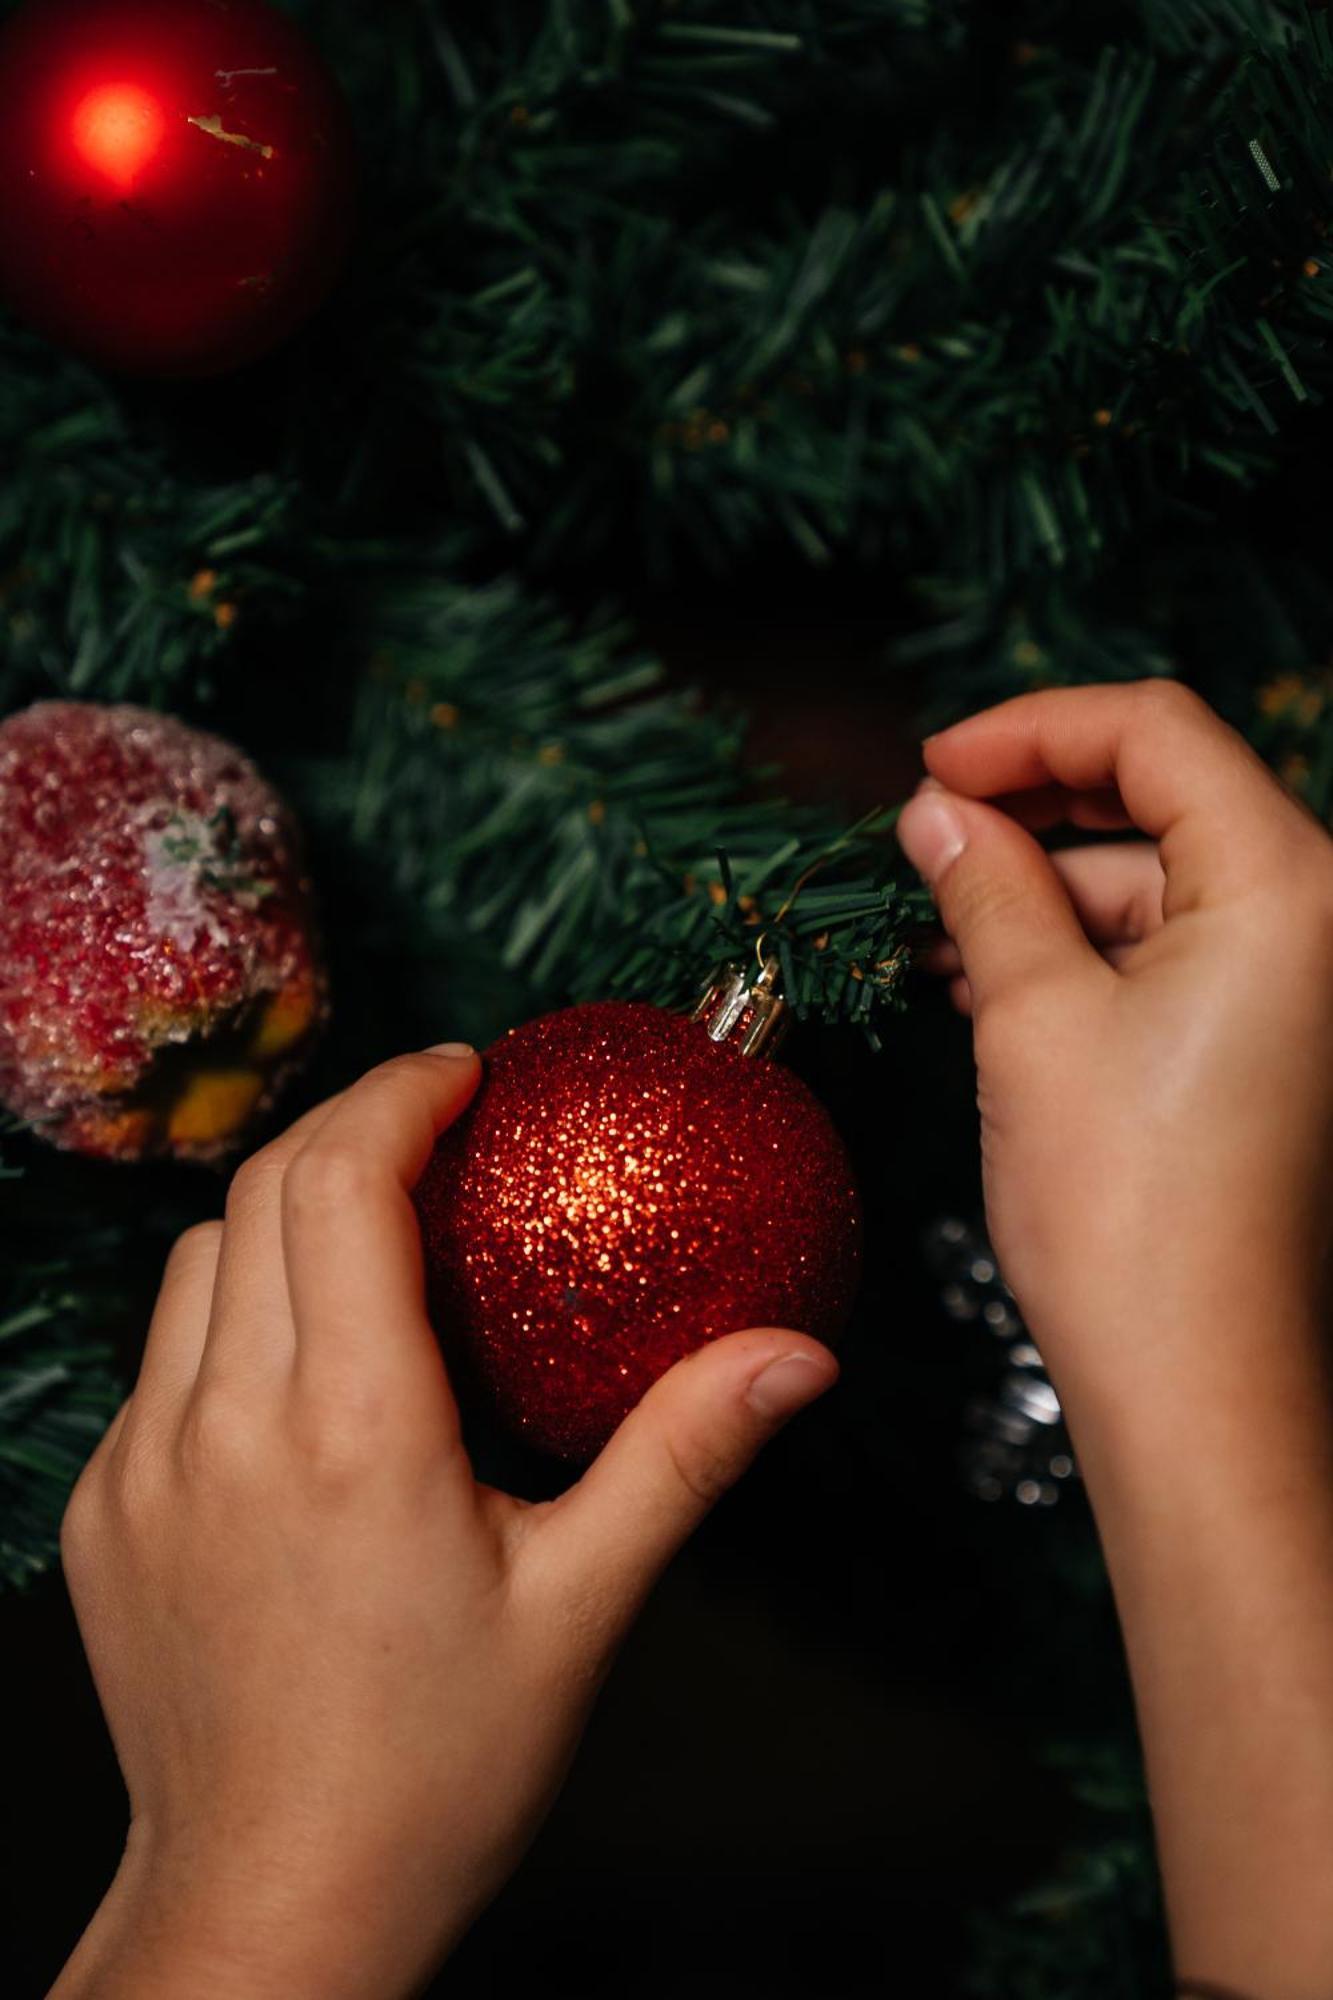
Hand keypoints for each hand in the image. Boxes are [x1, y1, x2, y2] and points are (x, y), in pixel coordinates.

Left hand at [53, 1047, 835, 1999]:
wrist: (271, 1907)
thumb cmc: (436, 1769)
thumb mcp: (582, 1606)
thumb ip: (683, 1457)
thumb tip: (798, 1356)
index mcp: (353, 1428)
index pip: (342, 1179)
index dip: (400, 1093)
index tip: (464, 1073)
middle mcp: (227, 1423)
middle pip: (263, 1187)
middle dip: (350, 1124)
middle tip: (436, 1125)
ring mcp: (146, 1465)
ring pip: (199, 1258)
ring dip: (284, 1209)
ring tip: (374, 1228)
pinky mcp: (103, 1509)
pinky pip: (161, 1352)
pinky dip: (232, 1305)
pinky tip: (302, 1360)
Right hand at [900, 681, 1332, 1999]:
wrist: (1196, 1385)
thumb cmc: (1128, 1207)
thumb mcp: (1031, 1017)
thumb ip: (985, 885)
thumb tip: (938, 810)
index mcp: (1288, 884)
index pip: (1155, 731)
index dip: (1030, 729)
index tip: (932, 766)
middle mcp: (1321, 923)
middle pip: (1165, 800)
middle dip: (1034, 811)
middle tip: (923, 839)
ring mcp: (1303, 990)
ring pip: (1161, 883)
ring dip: (1047, 892)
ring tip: (937, 929)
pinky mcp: (1276, 1047)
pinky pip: (1176, 955)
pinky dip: (1086, 954)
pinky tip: (989, 979)